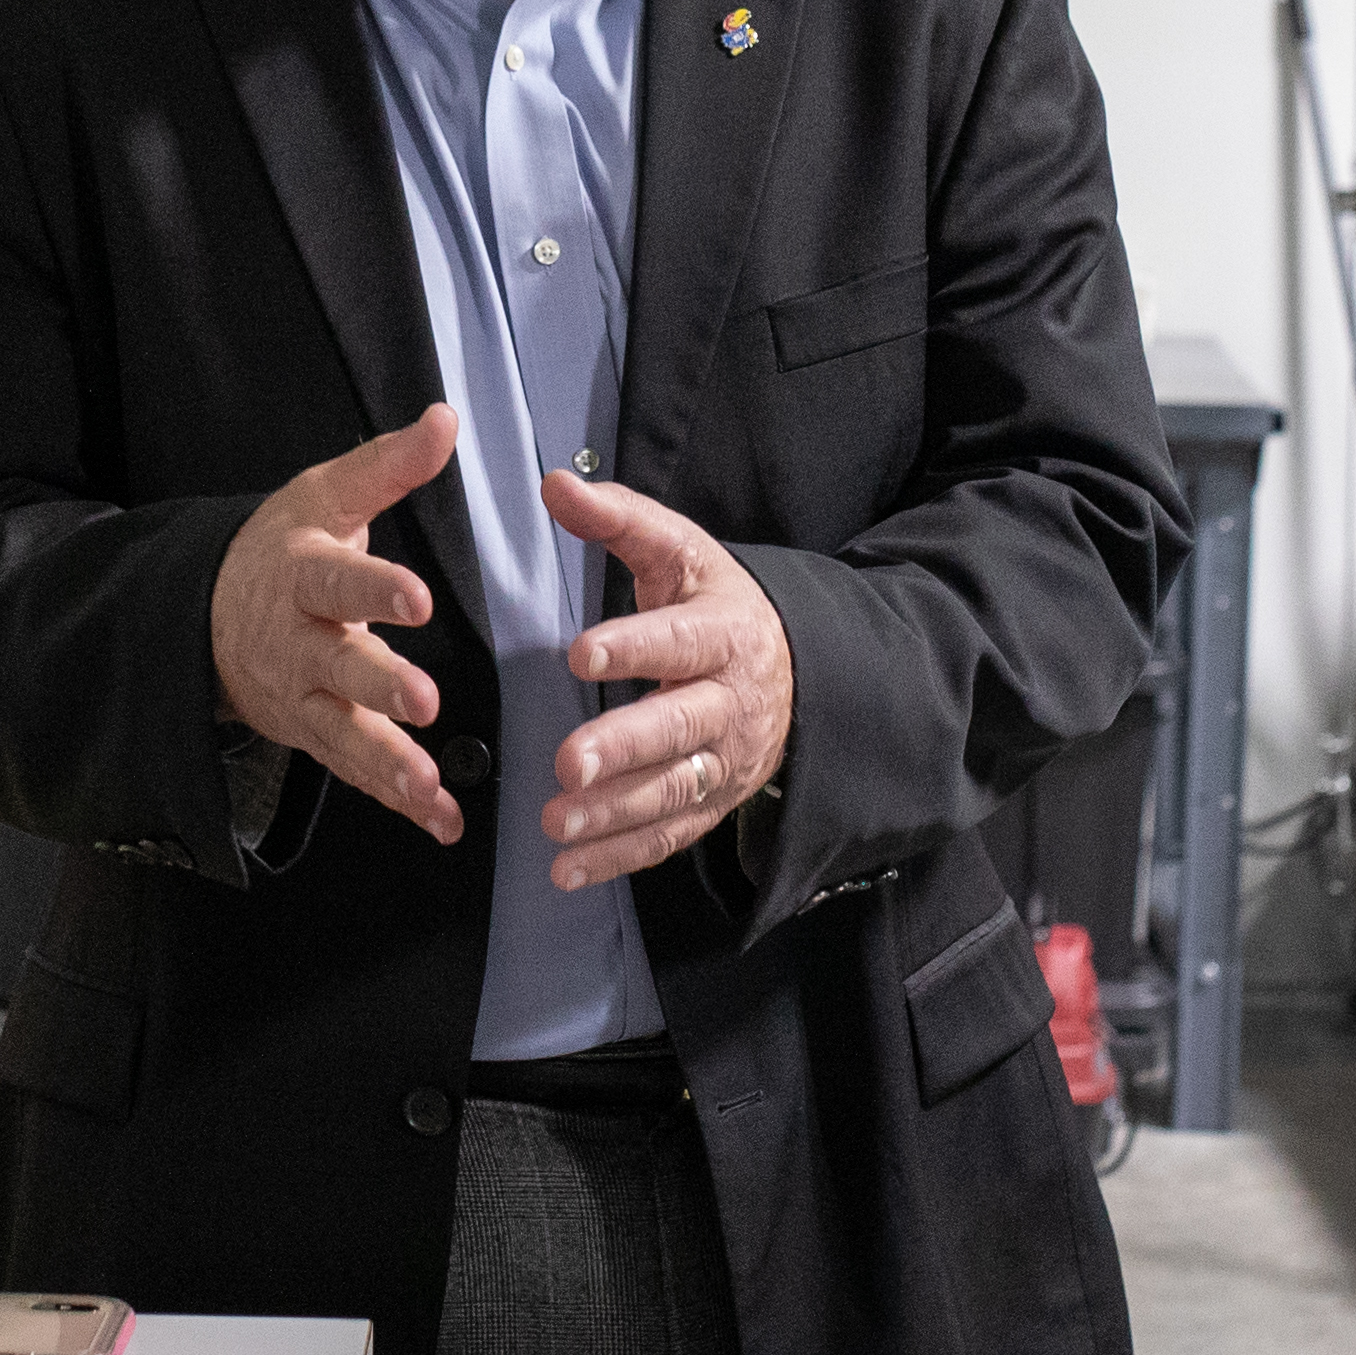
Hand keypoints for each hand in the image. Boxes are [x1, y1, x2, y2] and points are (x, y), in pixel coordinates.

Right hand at [211, 406, 463, 842]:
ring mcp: (303, 696)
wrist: (206, 617)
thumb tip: (446, 419)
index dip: (374, 589)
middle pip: (338, 665)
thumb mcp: (325, 495)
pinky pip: (357, 773)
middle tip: (422, 700)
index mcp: (303, 574)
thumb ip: (388, 465)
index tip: (417, 597)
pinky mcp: (315, 735)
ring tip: (428, 787)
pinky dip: (398, 802)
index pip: (336, 579)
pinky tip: (443, 823)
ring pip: (343, 733)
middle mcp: (299, 641)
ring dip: (387, 763)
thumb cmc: (280, 550)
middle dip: (379, 685)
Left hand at [539, 472, 791, 890]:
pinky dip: (619, 858)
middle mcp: (729, 701)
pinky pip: (668, 836)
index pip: (679, 639)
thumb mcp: (681, 554)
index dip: (634, 647)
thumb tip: (555, 484)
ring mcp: (724, 761)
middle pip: (679, 726)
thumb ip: (619, 521)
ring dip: (614, 812)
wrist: (800, 674)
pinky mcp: (712, 804)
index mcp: (723, 632)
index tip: (580, 653)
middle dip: (624, 746)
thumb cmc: (718, 607)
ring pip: (672, 791)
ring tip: (557, 823)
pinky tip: (566, 871)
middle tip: (569, 761)